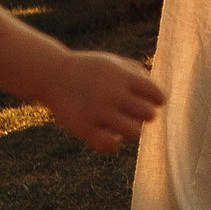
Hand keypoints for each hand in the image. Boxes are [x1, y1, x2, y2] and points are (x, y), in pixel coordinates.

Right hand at [44, 50, 164, 153]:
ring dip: (131, 130)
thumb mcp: (112, 63)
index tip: (148, 101)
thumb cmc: (87, 69)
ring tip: (121, 125)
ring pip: (134, 133)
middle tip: (131, 113)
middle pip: (149, 115)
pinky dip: (114, 144)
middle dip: (144, 115)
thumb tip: (158, 95)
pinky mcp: (84, 128)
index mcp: (123, 76)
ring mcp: (98, 111)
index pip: (157, 94)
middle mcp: (113, 93)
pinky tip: (108, 135)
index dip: (157, 100)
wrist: (52, 75)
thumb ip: (137, 74)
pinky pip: (111, 146)